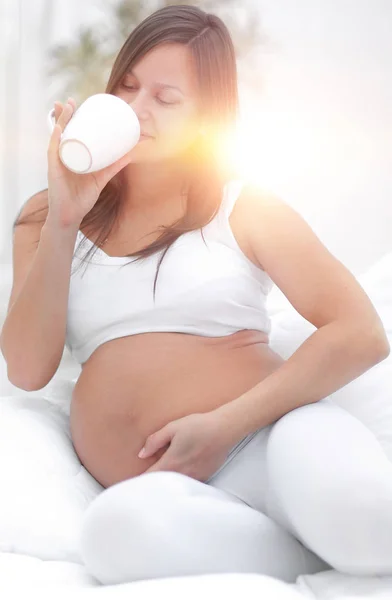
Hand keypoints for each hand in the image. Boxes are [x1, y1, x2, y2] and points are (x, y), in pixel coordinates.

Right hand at [47, 98, 133, 227]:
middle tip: (70, 100)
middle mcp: (62, 156)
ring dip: (59, 120)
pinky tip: (58, 128)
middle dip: (63, 114)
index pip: (69, 134)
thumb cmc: (82, 198)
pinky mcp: (54, 169)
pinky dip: (56, 138)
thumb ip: (114, 167)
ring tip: (64, 106)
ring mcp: (57, 162)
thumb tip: (131, 154)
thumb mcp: (101, 179)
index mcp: (71, 157)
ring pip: (56, 136)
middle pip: (61, 131)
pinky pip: (53, 150)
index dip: (71, 119)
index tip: (77, 105)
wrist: (71, 216)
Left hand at [138, 412, 234, 482]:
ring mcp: (194, 478)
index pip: (149, 478)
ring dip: (167, 484)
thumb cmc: (198, 426)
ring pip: (175, 486)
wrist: (224, 429)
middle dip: (151, 484)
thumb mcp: (172, 428)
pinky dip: (181, 482)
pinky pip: (188, 484)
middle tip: (143, 482)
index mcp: (171, 463)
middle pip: (161, 485)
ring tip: (160, 481)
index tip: (132, 483)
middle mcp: (182, 474)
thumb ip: (155, 441)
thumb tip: (142, 454)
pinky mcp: (204, 477)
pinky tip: (180, 474)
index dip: (139, 481)